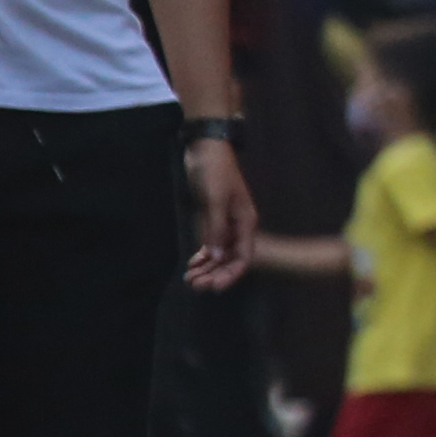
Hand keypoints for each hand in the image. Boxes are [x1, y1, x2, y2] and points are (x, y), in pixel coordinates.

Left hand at [181, 140, 256, 289]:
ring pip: (219, 253)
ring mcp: (225, 223)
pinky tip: (192, 264)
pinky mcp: (212, 218)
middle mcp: (238, 226)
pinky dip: (202, 255)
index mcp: (245, 222)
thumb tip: (215, 257)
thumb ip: (215, 229)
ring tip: (190, 279)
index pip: (243, 256)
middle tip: (195, 285)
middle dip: (215, 274)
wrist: (207, 148)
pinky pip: (210, 243)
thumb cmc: (215, 172)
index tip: (215, 288)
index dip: (231, 274)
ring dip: (207, 267)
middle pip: (230, 258)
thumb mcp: (215, 201)